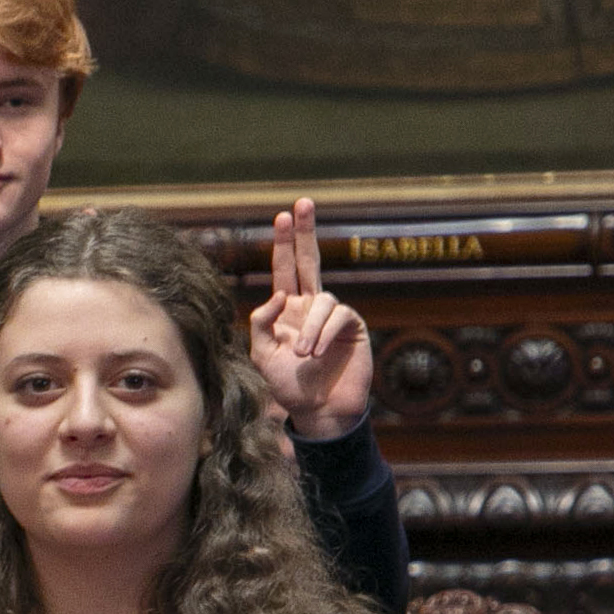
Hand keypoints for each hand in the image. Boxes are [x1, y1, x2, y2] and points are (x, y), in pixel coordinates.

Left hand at [249, 198, 372, 440]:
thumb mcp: (261, 354)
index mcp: (287, 309)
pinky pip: (337, 317)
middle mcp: (311, 306)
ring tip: (302, 356)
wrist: (317, 409)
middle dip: (304, 232)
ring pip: (321, 302)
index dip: (283, 244)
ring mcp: (333, 315)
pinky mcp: (352, 326)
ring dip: (310, 329)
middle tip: (301, 204)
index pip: (285, 270)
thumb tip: (278, 294)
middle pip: (309, 261)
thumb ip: (261, 323)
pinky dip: (323, 335)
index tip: (281, 216)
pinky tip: (316, 355)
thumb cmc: (288, 384)